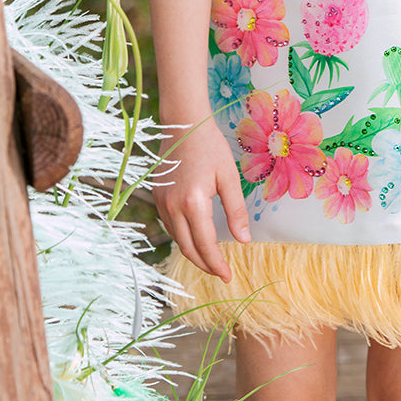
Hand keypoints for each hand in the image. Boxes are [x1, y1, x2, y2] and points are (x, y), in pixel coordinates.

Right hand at [155, 118, 250, 280]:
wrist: (183, 123)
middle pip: (187, 248)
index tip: (228, 276)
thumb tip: (244, 240)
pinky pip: (170, 226)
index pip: (205, 245)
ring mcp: (161, 202)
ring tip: (211, 259)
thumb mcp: (229, 177)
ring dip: (193, 253)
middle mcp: (172, 206)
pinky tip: (196, 238)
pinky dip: (183, 237)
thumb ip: (236, 211)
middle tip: (221, 273)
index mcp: (193, 203)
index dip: (217, 264)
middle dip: (205, 265)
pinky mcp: (157, 197)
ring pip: (177, 239)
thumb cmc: (209, 146)